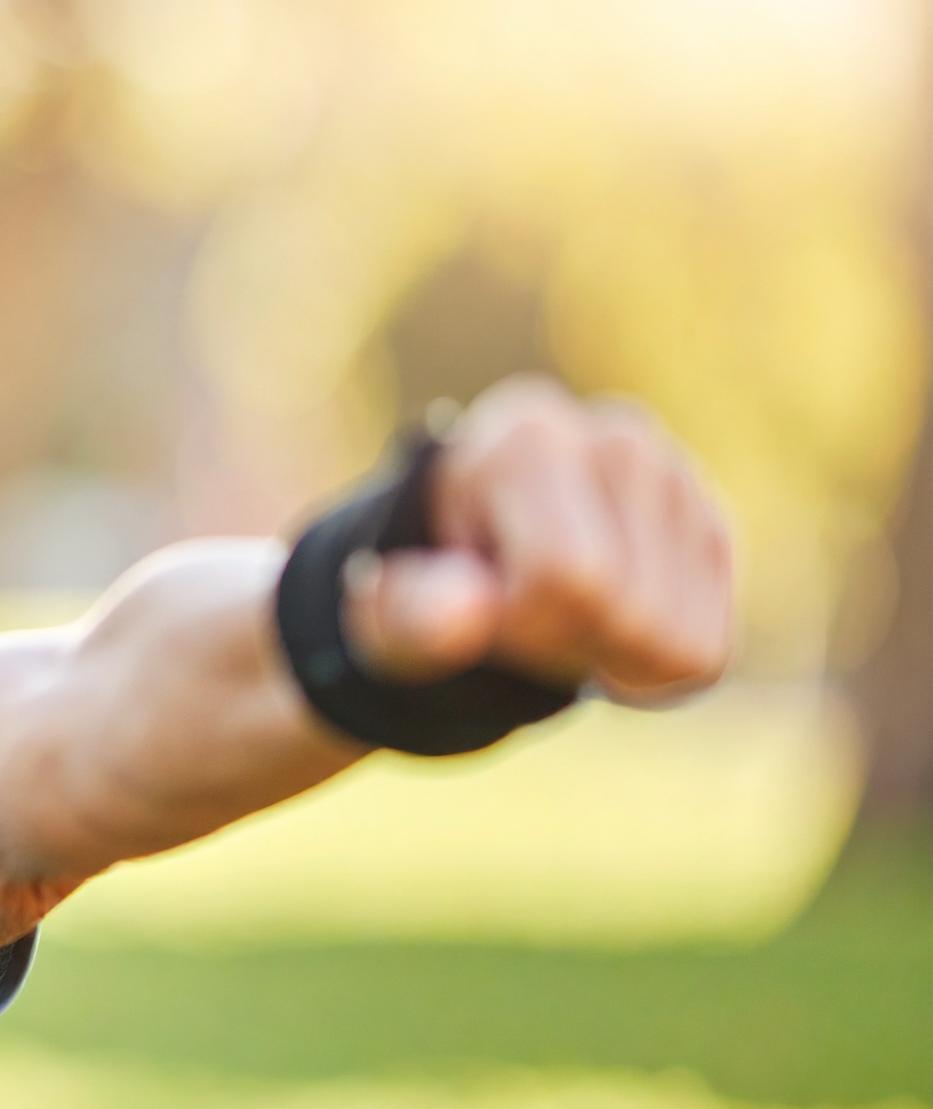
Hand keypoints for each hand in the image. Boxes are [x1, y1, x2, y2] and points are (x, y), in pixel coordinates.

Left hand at [341, 376, 732, 699]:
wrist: (472, 558)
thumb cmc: (430, 584)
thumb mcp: (395, 610)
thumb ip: (411, 616)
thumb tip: (455, 617)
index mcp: (528, 439)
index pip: (568, 577)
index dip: (525, 625)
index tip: (487, 609)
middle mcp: (619, 439)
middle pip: (631, 614)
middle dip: (569, 647)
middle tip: (523, 620)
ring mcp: (679, 481)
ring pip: (677, 642)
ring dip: (610, 662)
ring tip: (559, 617)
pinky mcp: (713, 527)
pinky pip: (709, 652)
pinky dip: (650, 669)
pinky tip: (605, 626)